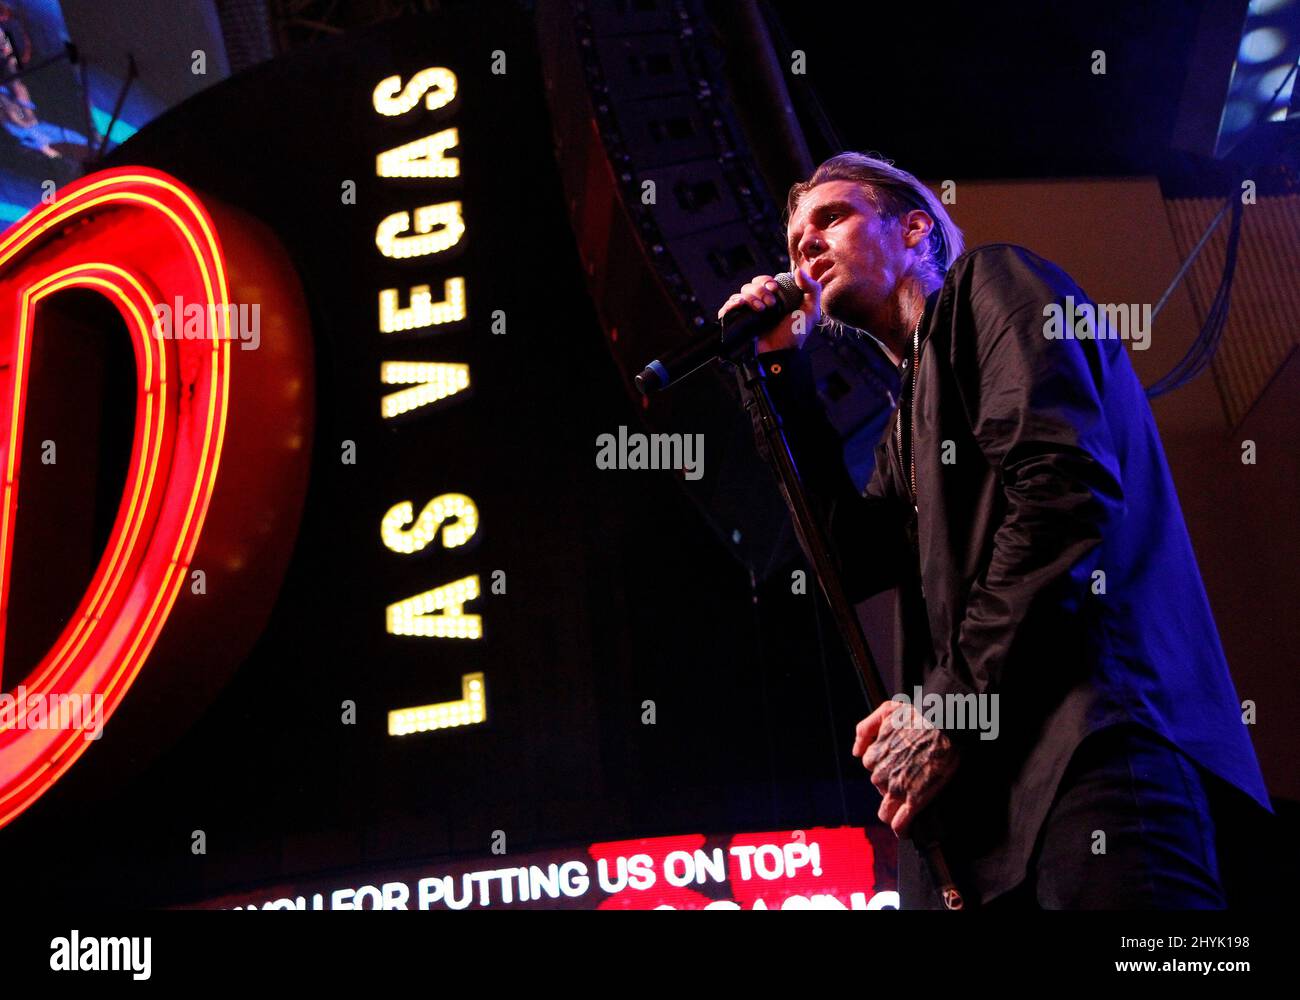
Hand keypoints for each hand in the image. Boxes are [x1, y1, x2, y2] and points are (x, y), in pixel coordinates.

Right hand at [716, 265, 821, 353]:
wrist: (780, 353)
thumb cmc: (795, 334)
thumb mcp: (810, 311)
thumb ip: (812, 289)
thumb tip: (799, 270)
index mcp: (775, 298)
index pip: (765, 280)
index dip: (767, 281)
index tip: (774, 288)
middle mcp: (761, 302)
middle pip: (752, 284)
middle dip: (760, 290)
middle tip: (771, 303)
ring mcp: (749, 312)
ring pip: (742, 292)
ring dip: (751, 298)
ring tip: (761, 310)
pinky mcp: (739, 320)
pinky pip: (729, 305)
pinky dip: (733, 303)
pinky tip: (741, 306)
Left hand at [852, 700, 960, 837]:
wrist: (945, 725)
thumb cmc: (918, 715)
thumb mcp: (886, 711)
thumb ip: (865, 729)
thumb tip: (856, 752)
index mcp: (874, 754)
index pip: (871, 766)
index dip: (884, 765)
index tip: (897, 763)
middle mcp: (881, 774)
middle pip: (879, 788)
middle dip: (891, 786)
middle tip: (910, 778)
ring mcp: (897, 789)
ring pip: (886, 810)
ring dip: (894, 810)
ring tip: (906, 809)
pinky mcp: (915, 800)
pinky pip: (900, 823)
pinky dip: (901, 829)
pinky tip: (905, 831)